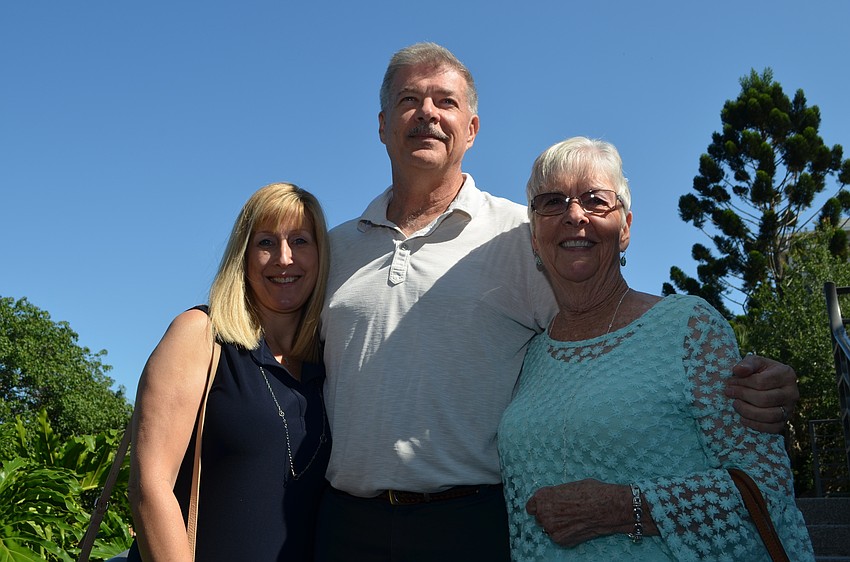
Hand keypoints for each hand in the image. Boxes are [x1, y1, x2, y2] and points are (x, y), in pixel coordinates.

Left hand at [525, 479, 639, 546]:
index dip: (539, 507)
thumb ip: (556, 495)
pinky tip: (577, 526)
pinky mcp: (560, 540)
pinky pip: (558, 537)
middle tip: (564, 513)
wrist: (606, 507)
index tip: (544, 508)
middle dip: (549, 516)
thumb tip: (555, 499)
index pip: (531, 506)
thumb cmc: (591, 492)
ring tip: (573, 519)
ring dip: (557, 525)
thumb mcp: (568, 487)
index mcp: (542, 496)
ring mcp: (550, 528)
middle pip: (539, 517)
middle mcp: (543, 513)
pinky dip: (565, 533)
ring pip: (548, 528)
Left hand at [726, 353, 798, 432]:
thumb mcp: (755, 362)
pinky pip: (773, 428)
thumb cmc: (761, 371)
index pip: (761, 382)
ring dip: (747, 411)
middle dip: (743, 396)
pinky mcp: (785, 421)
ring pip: (769, 415)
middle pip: (765, 399)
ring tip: (735, 404)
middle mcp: (792, 393)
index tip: (730, 382)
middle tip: (729, 392)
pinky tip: (743, 418)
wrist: (770, 384)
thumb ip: (747, 364)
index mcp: (786, 374)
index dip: (742, 383)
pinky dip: (756, 425)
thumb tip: (738, 371)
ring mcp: (790, 408)